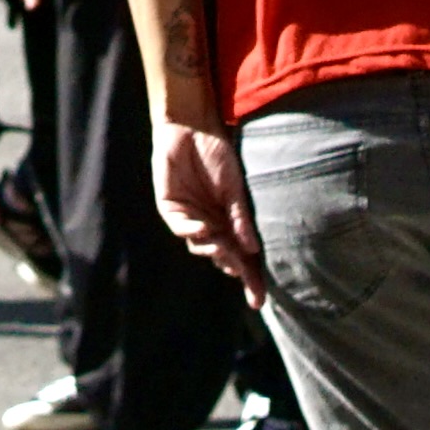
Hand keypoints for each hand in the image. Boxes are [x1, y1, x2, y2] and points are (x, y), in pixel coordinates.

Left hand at [150, 118, 267, 292]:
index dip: (251, 278)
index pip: (243, 256)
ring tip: (224, 250)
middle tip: (242, 274)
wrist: (192, 127)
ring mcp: (192, 217)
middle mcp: (213, 223)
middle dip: (233, 269)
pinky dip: (192, 231)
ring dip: (214, 251)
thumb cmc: (219, 153)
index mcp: (231, 221)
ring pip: (202, 247)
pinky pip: (182, 228)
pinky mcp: (172, 208)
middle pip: (224, 257)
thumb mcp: (235, 188)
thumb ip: (241, 217)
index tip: (258, 301)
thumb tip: (253, 250)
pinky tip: (203, 229)